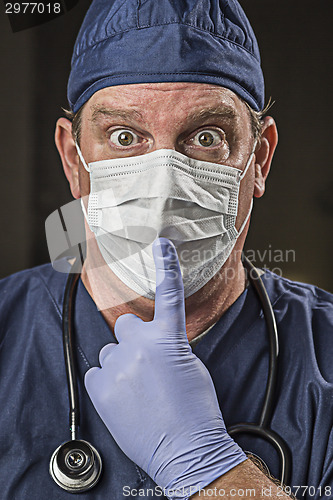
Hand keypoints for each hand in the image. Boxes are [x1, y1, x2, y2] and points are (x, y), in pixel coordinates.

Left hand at [85, 238, 245, 498]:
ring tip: (137, 388)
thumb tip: (156, 344)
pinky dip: (107, 382)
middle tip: (145, 364)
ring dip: (120, 363)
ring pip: (110, 351)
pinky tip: (123, 398)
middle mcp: (139, 347)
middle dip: (134, 339)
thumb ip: (171, 346)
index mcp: (168, 339)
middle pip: (126, 325)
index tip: (161, 244)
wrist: (185, 449)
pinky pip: (97, 373)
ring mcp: (117, 368)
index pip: (169, 294)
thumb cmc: (196, 411)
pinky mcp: (101, 389)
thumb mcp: (192, 367)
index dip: (167, 266)